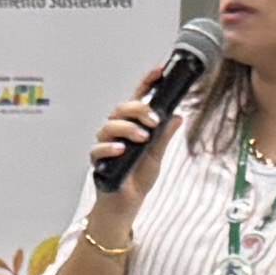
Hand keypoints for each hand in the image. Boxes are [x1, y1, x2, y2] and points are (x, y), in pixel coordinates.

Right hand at [80, 74, 180, 210]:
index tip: (159, 71)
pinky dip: (110, 147)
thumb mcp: (157, 155)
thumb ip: (164, 136)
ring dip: (128, 128)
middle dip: (139, 110)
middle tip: (154, 120)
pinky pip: (98, 149)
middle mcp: (117, 131)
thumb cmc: (138, 177)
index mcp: (132, 126)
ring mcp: (106, 144)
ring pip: (110, 125)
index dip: (147, 83)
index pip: (138, 99)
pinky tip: (122, 149)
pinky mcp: (98, 161)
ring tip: (143, 138)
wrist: (127, 203)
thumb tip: (178, 116)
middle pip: (121, 109)